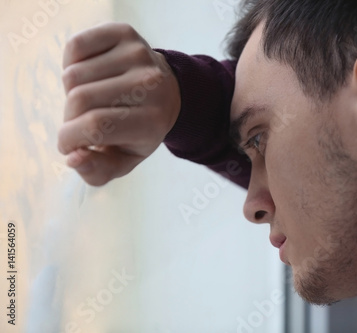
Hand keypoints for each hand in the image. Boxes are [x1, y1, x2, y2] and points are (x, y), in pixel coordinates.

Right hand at [58, 22, 180, 185]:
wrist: (167, 93)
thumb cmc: (139, 130)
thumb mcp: (124, 159)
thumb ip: (97, 171)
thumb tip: (73, 156)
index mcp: (153, 121)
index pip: (96, 125)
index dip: (69, 139)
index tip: (67, 145)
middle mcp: (150, 84)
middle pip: (79, 100)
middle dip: (69, 118)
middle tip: (81, 122)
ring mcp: (139, 55)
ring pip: (72, 75)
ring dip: (71, 92)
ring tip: (92, 98)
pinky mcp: (125, 34)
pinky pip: (75, 47)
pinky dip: (71, 64)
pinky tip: (90, 76)